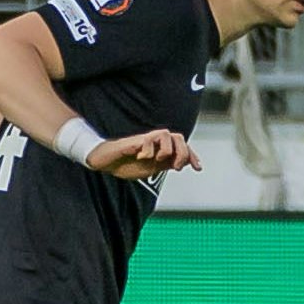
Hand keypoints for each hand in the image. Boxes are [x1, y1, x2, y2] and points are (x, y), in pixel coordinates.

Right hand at [85, 129, 199, 180]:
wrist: (105, 163)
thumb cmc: (126, 164)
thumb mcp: (151, 169)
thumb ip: (166, 164)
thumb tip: (184, 162)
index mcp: (161, 150)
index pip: (182, 146)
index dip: (192, 156)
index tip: (198, 168)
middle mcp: (155, 142)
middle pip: (179, 138)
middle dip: (182, 153)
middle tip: (176, 167)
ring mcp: (145, 140)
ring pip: (167, 134)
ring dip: (166, 151)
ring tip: (157, 160)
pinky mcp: (133, 140)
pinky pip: (148, 140)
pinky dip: (148, 151)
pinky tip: (140, 157)